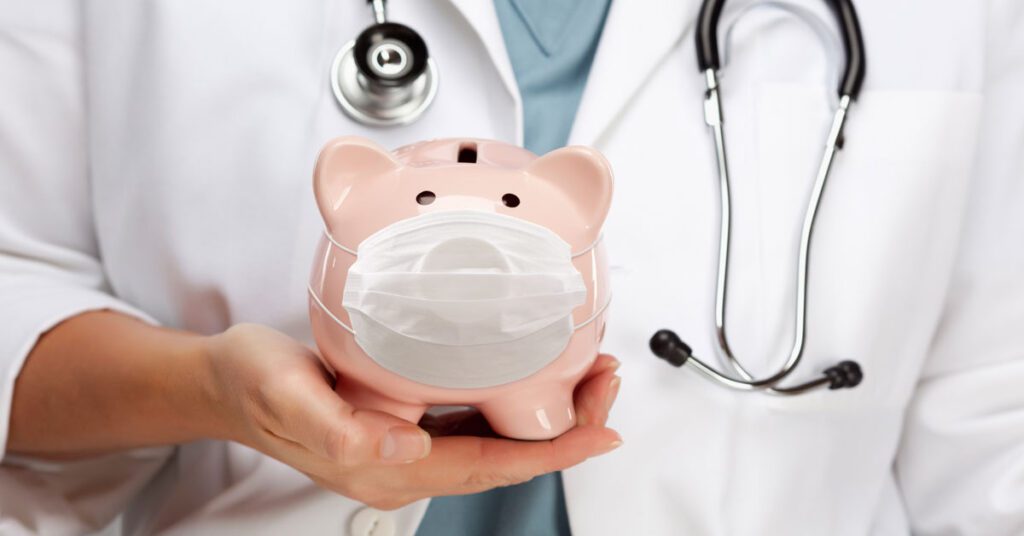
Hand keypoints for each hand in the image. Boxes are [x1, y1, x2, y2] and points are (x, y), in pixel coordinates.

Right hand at [201, 324, 621, 509]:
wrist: (225, 382)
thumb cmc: (253, 385)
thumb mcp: (287, 396)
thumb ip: (341, 431)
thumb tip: (403, 447)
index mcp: (387, 466)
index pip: (491, 466)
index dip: (555, 452)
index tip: (602, 430)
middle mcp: (405, 463)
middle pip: (507, 458)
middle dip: (569, 429)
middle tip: (607, 384)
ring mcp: (406, 446)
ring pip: (498, 441)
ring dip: (550, 416)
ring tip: (589, 378)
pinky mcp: (403, 422)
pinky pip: (475, 420)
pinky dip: (516, 402)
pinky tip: (533, 375)